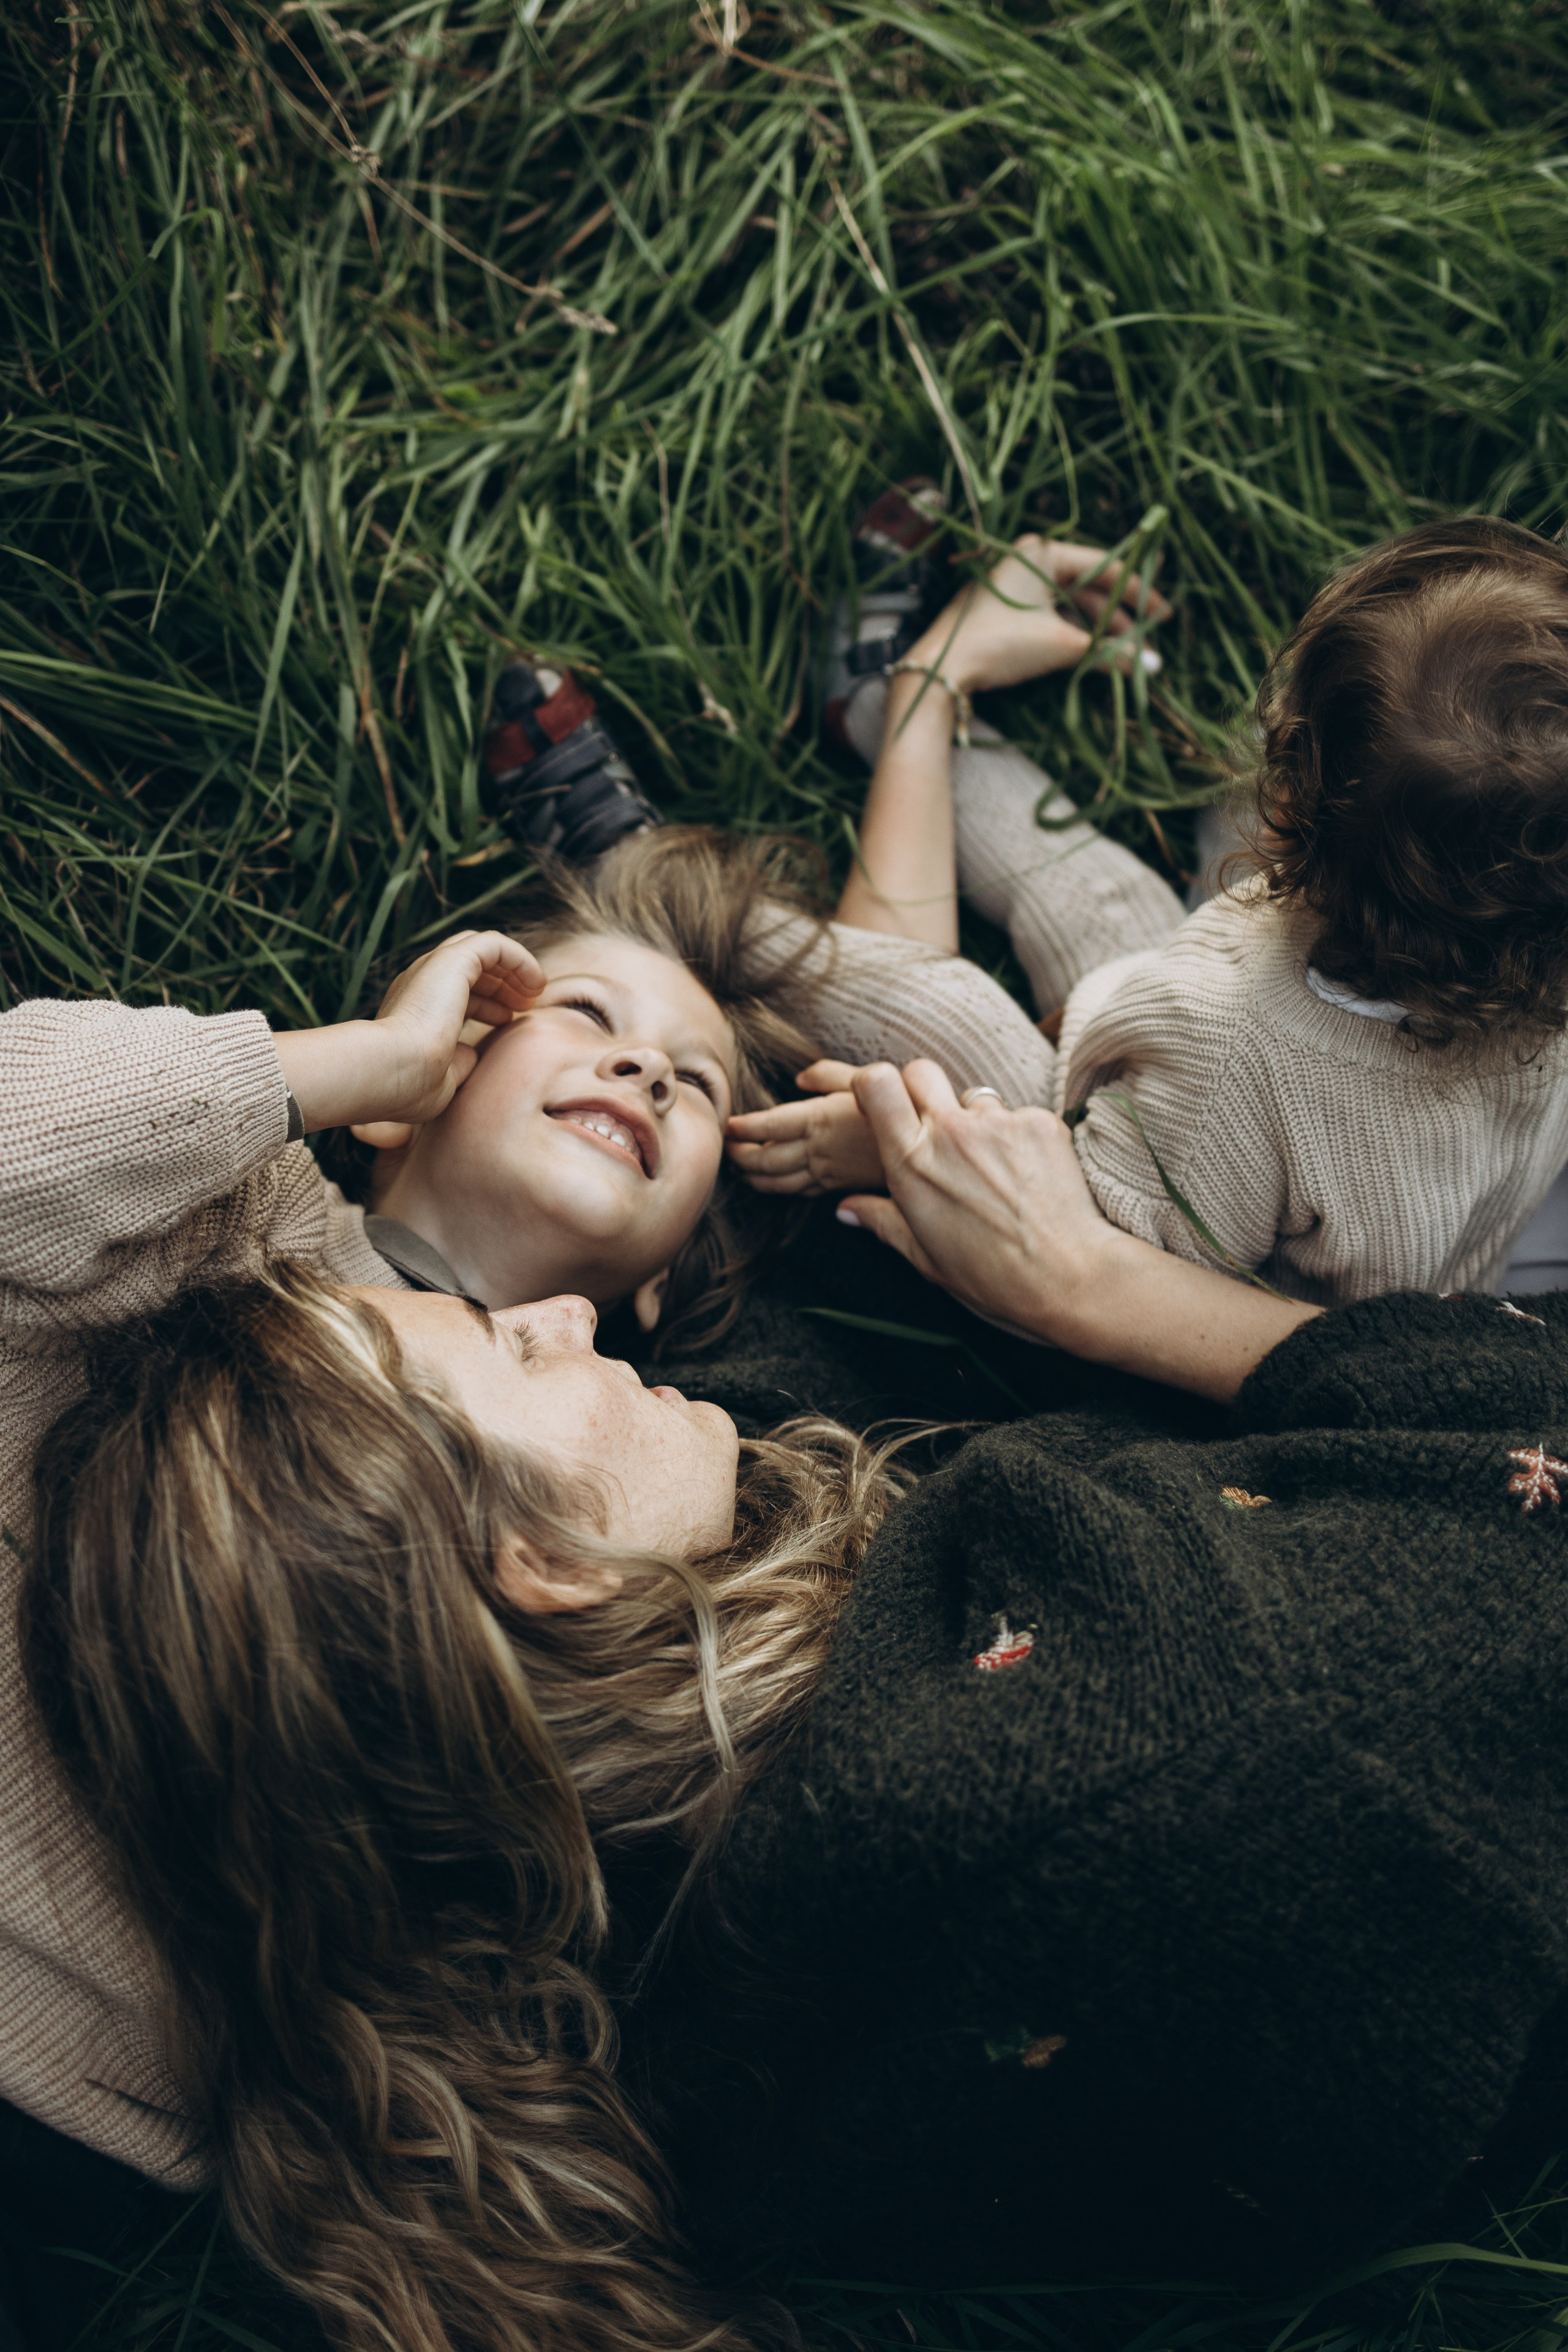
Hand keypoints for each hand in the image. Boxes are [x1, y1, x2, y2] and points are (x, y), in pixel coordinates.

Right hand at [275, 930, 543, 1139]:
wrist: (388, 1071)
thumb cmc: (408, 1087)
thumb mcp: (439, 1080)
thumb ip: (456, 1064)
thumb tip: (471, 1055)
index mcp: (413, 1009)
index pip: (453, 992)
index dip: (486, 1003)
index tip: (507, 1021)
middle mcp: (419, 983)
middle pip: (467, 966)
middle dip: (499, 982)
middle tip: (525, 1004)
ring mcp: (432, 969)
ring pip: (480, 950)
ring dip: (511, 969)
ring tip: (535, 992)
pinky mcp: (451, 962)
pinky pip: (494, 945)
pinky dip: (519, 958)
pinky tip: (537, 983)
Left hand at [725, 1060, 887, 1195]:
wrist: (930, 1147)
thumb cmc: (899, 1105)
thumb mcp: (864, 1078)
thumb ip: (827, 1076)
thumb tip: (799, 1080)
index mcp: (819, 1119)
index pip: (770, 1126)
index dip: (745, 1128)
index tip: (729, 1125)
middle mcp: (818, 1149)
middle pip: (766, 1160)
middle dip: (741, 1158)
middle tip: (725, 1151)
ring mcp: (828, 1171)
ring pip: (780, 1181)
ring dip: (756, 1178)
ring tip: (740, 1172)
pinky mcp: (840, 1185)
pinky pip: (802, 1190)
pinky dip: (781, 1188)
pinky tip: (774, 1184)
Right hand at [838, 1059, 1110, 1336]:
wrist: (1068, 1277)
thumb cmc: (992, 1277)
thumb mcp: (926, 1256)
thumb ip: (883, 1222)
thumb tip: (846, 1211)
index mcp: (911, 1163)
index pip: (877, 1083)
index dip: (874, 1083)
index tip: (880, 1100)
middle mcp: (950, 1131)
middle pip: (921, 1071)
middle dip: (921, 1089)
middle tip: (934, 1125)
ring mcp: (998, 1122)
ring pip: (976, 1098)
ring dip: (978, 1123)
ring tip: (996, 1173)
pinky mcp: (1040, 1122)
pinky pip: (1019, 1115)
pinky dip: (1020, 1139)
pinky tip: (1029, 1177)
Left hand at [910, 532, 1169, 698]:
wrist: (942, 668)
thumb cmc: (1001, 644)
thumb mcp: (1061, 646)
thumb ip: (1109, 652)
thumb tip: (1152, 667)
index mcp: (1042, 552)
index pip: (1103, 567)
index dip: (1138, 593)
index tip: (1163, 615)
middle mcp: (1028, 560)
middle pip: (1087, 586)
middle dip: (1119, 616)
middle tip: (1149, 638)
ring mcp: (1013, 584)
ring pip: (1068, 603)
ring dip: (1097, 628)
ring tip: (1125, 653)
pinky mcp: (1003, 608)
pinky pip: (1049, 615)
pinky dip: (1072, 632)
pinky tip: (1094, 652)